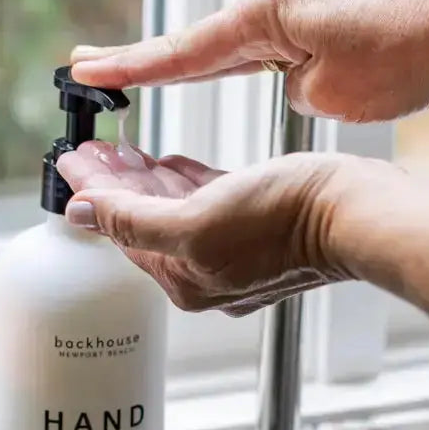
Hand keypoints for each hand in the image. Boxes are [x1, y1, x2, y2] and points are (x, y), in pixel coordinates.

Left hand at [56, 142, 366, 314]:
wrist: (357, 212)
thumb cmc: (286, 218)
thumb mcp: (196, 220)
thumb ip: (133, 220)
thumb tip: (82, 213)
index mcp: (188, 281)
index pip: (124, 235)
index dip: (94, 195)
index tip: (72, 159)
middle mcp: (209, 273)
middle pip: (145, 224)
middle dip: (114, 185)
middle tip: (90, 148)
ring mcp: (236, 251)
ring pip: (175, 211)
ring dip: (145, 180)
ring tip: (119, 148)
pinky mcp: (261, 225)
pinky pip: (209, 202)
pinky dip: (184, 181)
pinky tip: (170, 161)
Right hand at [69, 0, 428, 123]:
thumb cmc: (402, 54)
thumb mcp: (333, 91)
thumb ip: (297, 89)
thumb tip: (294, 83)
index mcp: (263, 18)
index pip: (184, 53)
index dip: (132, 68)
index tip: (85, 73)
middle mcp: (268, 10)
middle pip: (189, 45)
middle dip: (137, 61)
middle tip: (81, 67)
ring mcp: (288, 17)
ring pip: (215, 48)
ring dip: (172, 61)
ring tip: (122, 71)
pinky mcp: (309, 28)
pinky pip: (246, 51)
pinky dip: (213, 64)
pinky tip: (198, 70)